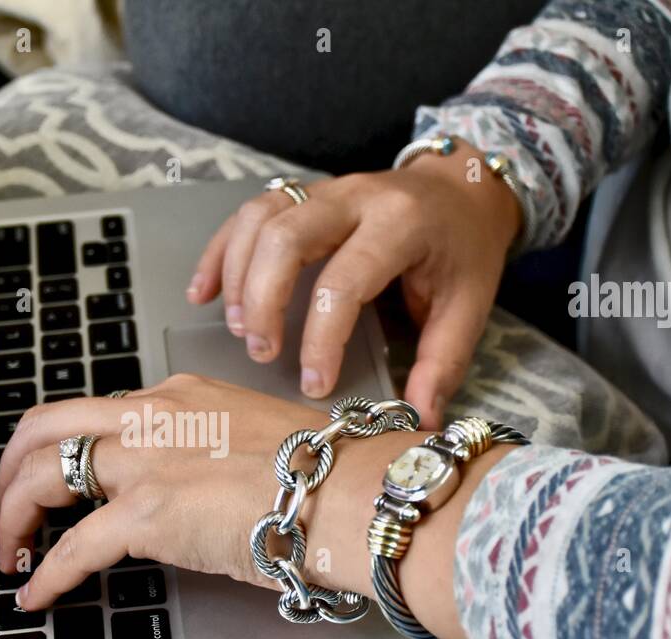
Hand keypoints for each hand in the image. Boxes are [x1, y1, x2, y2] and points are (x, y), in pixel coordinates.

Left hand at [0, 374, 516, 638]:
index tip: (62, 476)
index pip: (101, 413)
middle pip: (48, 427)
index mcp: (182, 397)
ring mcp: (146, 462)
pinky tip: (35, 594)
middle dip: (13, 466)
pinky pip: (73, 548)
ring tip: (10, 550)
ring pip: (43, 475)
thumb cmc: (332, 475)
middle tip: (7, 503)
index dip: (68, 446)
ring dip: (14, 515)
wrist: (355, 495)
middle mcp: (153, 416)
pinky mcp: (148, 515)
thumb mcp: (261, 442)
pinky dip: (46, 573)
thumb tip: (201, 490)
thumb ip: (215, 455)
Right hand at [186, 141, 520, 427]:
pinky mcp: (302, 194)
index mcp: (402, 225)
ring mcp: (324, 190)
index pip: (345, 281)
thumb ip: (441, 364)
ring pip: (259, 219)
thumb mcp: (468, 307)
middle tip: (261, 352)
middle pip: (285, 237)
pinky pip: (248, 213)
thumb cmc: (463, 249)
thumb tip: (418, 420)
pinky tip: (203, 292)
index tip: (314, 383)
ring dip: (237, 276)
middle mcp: (356, 197)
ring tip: (236, 329)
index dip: (322, 338)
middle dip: (262, 300)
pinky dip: (220, 252)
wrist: (463, 188)